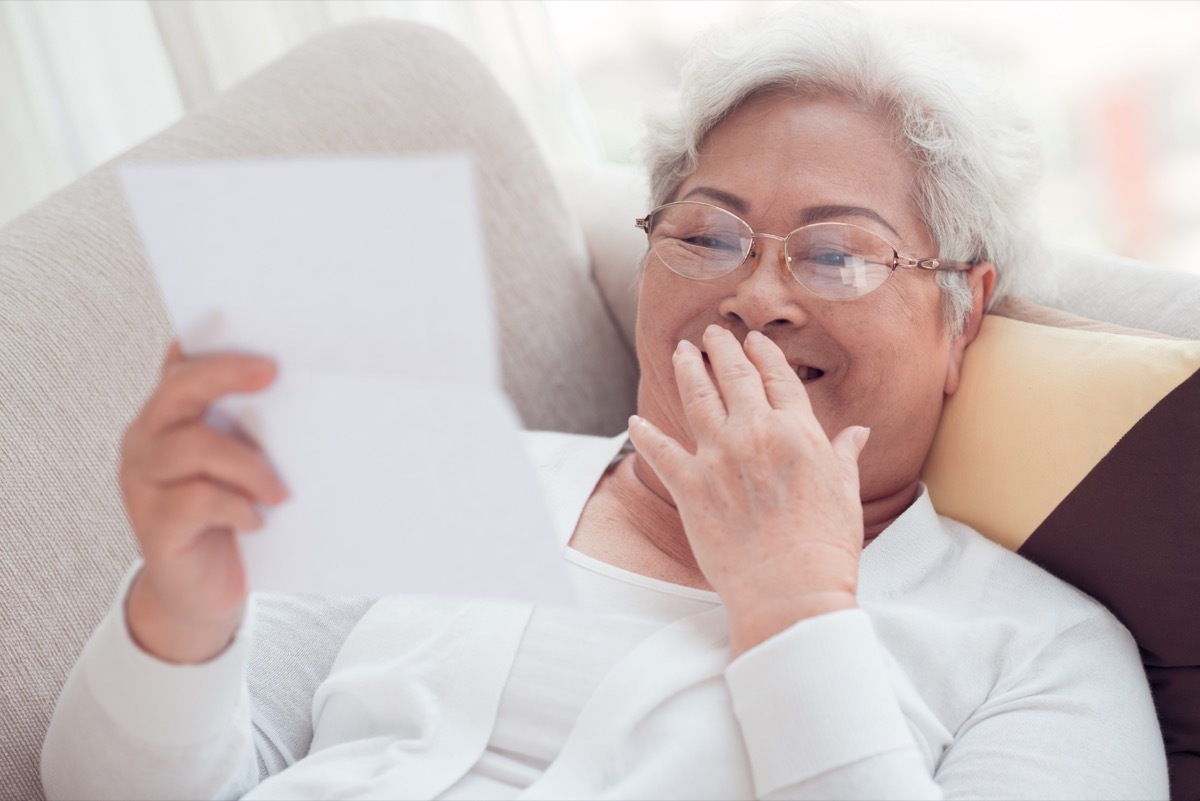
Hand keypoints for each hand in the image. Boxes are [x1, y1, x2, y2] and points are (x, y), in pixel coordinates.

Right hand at [120, 342, 287, 662]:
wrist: (200, 595)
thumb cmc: (225, 520)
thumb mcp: (237, 468)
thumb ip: (246, 428)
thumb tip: (292, 384)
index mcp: (166, 420)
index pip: (180, 368)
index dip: (213, 352)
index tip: (258, 345)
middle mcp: (146, 443)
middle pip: (178, 391)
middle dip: (226, 375)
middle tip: (272, 374)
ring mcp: (143, 484)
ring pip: (193, 446)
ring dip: (249, 465)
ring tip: (279, 492)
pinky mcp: (154, 526)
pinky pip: (196, 500)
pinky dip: (236, 506)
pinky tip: (255, 521)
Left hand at [627, 325, 869, 657]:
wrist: (790, 589)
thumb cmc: (826, 546)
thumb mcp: (845, 492)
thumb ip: (842, 455)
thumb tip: (857, 432)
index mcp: (797, 431)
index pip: (777, 378)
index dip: (762, 355)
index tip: (753, 341)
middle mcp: (755, 433)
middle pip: (733, 377)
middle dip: (721, 349)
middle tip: (711, 333)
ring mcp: (718, 457)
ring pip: (696, 399)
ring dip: (687, 371)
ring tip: (681, 352)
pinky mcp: (689, 486)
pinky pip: (660, 451)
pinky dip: (645, 434)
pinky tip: (635, 421)